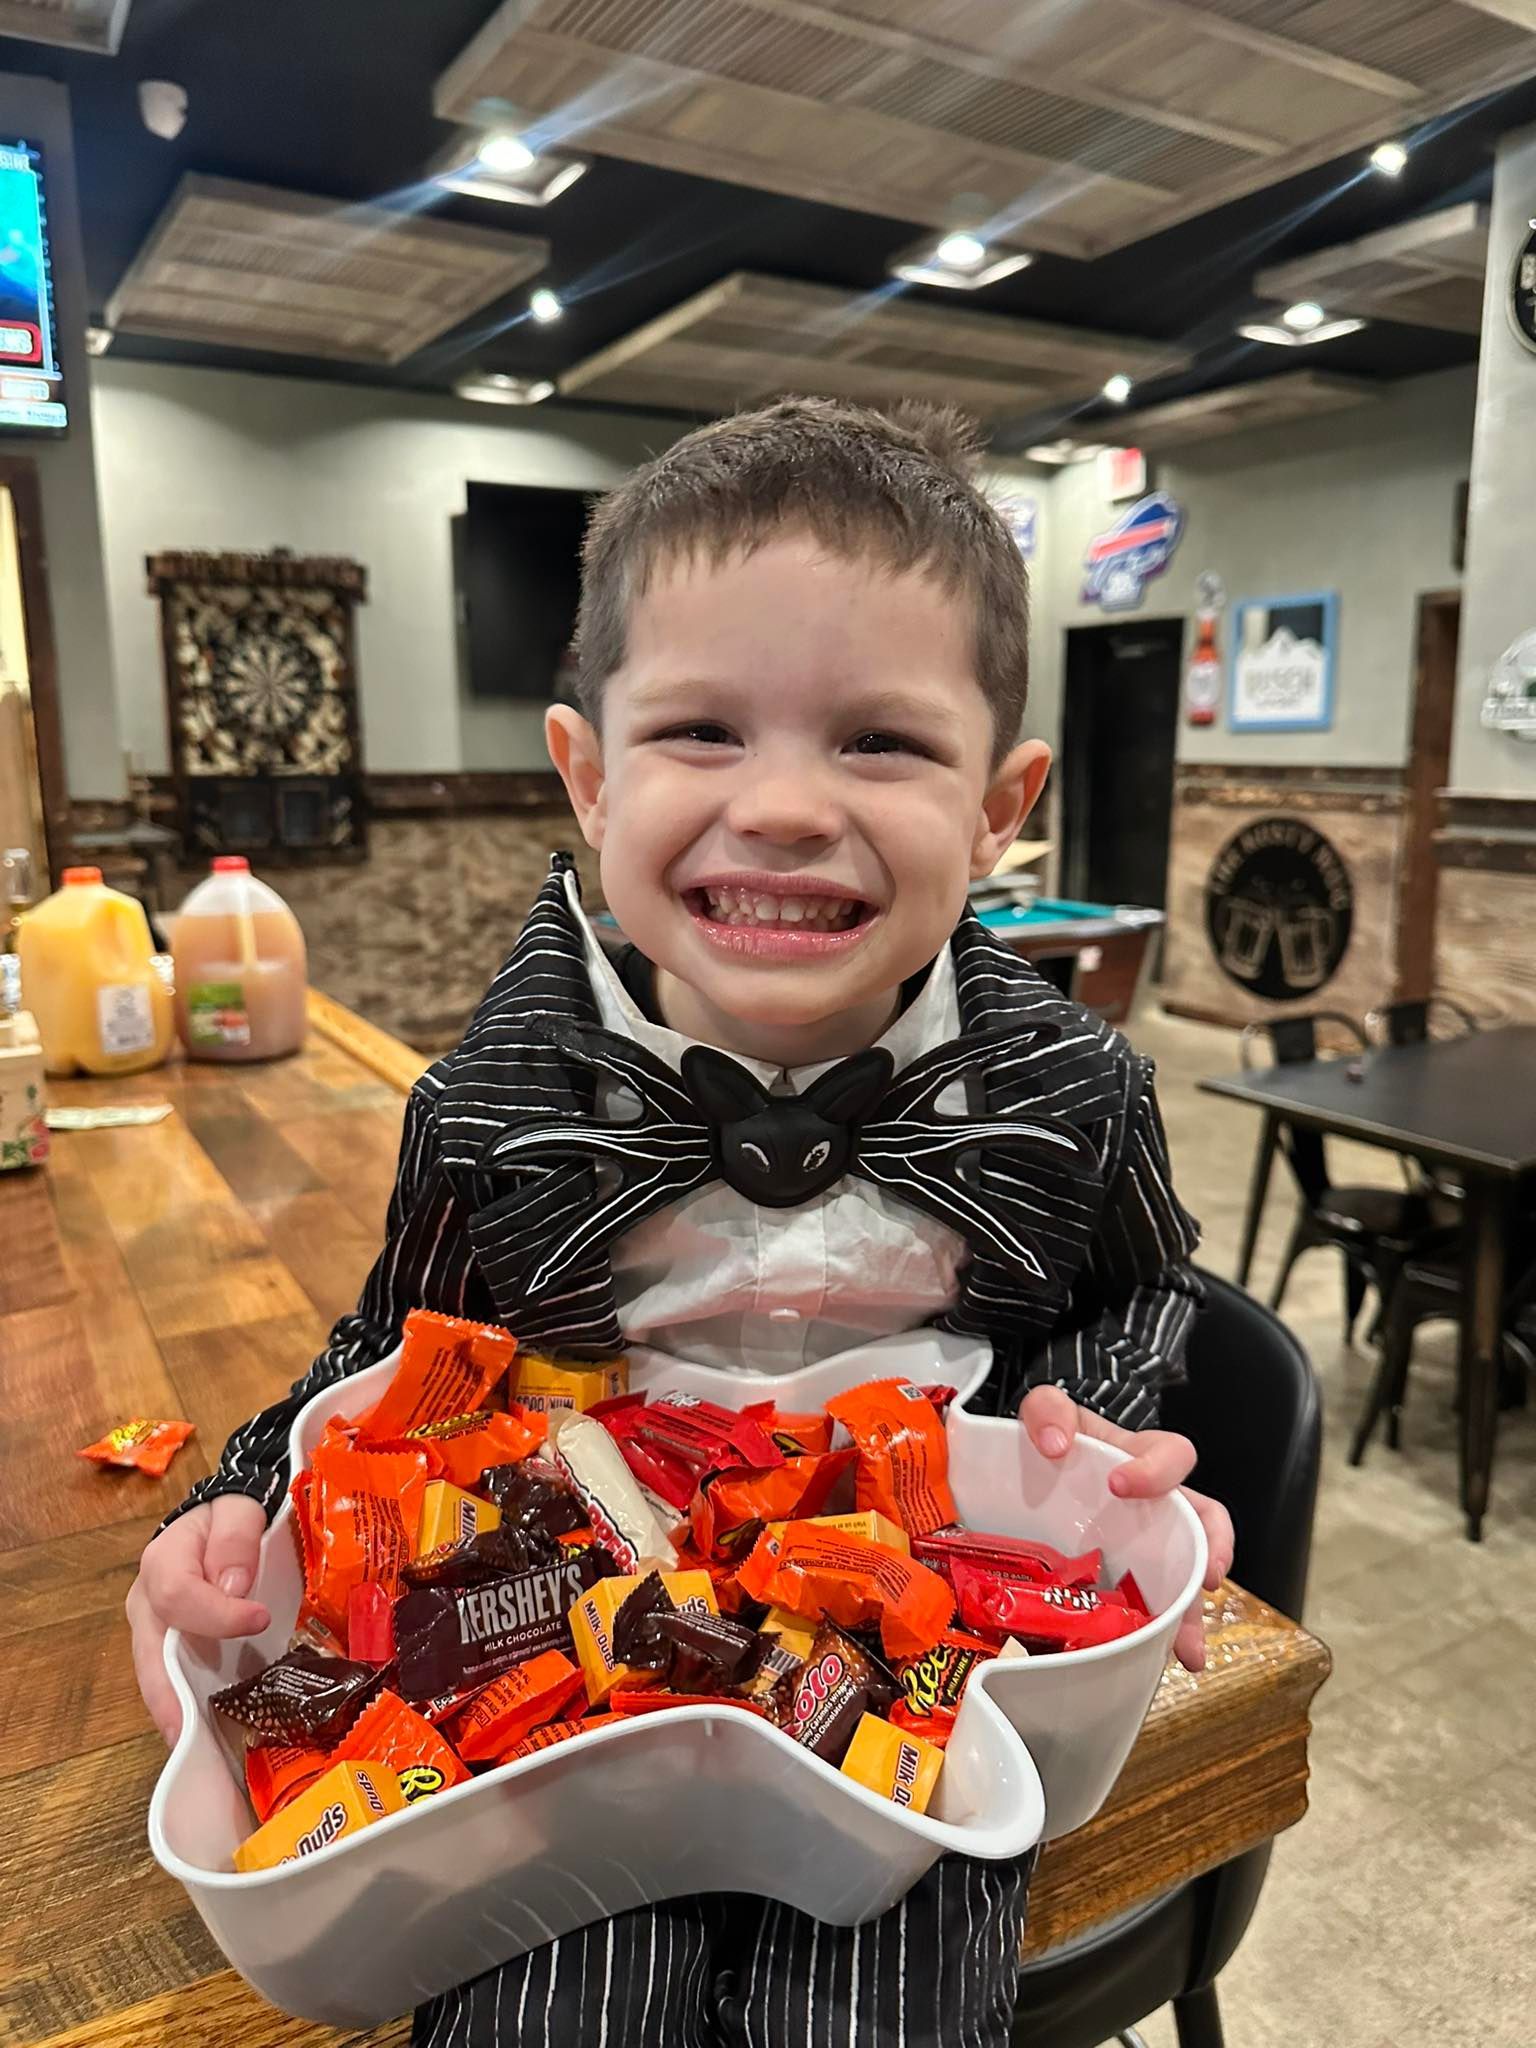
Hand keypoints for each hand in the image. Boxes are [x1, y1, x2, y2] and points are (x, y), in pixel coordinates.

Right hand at [126, 1496, 270, 1742]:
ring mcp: (155, 1631)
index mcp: (164, 1562)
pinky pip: (173, 1680)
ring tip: (197, 1748)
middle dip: (167, 1697)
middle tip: (187, 1736)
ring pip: (157, 1676)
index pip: (177, 1596)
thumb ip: (236, 1538)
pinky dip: (186, 1707)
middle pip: (151, 1654)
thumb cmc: (229, 1515)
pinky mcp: (170, 1648)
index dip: (215, 1613)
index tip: (259, 1620)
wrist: (220, 1518)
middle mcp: (148, 1601)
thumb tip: (234, 1586)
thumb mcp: (237, 1508)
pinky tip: (207, 1733)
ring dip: (176, 1712)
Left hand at [1018, 1386, 1234, 1673]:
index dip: (1156, 1469)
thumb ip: (1048, 1411)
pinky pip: (1155, 1605)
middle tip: (1205, 1580)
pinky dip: (1158, 1634)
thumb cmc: (1056, 1437)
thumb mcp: (1049, 1413)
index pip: (1172, 1455)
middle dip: (1213, 1552)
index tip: (1122, 1484)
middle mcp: (1156, 1504)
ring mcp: (1147, 1544)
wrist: (1037, 1466)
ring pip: (1186, 1575)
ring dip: (1191, 1614)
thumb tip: (1055, 1444)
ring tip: (1188, 1651)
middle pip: (1204, 1524)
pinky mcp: (1129, 1578)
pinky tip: (1156, 1661)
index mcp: (1141, 1458)